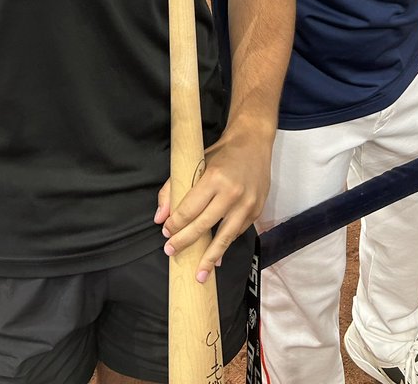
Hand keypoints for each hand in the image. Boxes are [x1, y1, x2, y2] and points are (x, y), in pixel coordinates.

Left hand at [154, 125, 271, 282]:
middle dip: (185, 241)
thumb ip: (173, 189)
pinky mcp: (257, 211)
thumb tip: (160, 218)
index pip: (189, 209)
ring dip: (209, 258)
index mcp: (214, 178)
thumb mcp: (195, 163)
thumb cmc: (221, 153)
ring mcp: (247, 204)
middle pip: (204, 225)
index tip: (165, 232)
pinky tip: (216, 258)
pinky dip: (225, 245)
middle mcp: (232, 193)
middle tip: (170, 251)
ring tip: (198, 275)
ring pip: (224, 237)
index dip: (175, 224)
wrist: (253, 143)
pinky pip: (237, 233)